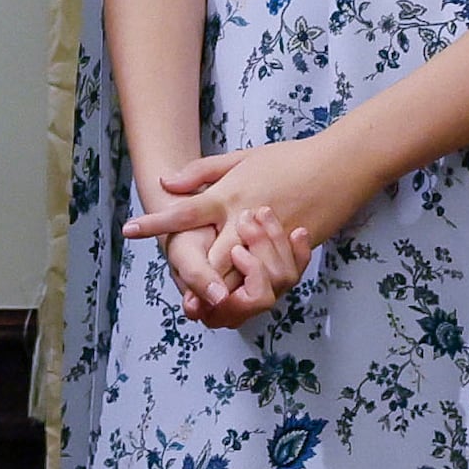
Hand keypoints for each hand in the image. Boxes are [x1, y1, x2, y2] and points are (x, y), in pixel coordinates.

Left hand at [130, 136, 369, 325]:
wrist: (339, 165)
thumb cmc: (287, 159)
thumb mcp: (241, 158)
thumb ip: (201, 172)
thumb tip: (166, 182)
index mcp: (229, 195)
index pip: (184, 212)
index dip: (156, 223)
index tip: (129, 230)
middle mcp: (245, 219)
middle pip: (213, 256)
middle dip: (193, 280)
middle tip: (176, 300)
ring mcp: (270, 237)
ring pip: (242, 274)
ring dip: (222, 294)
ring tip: (204, 309)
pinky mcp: (293, 250)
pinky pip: (270, 276)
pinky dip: (254, 290)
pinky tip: (241, 302)